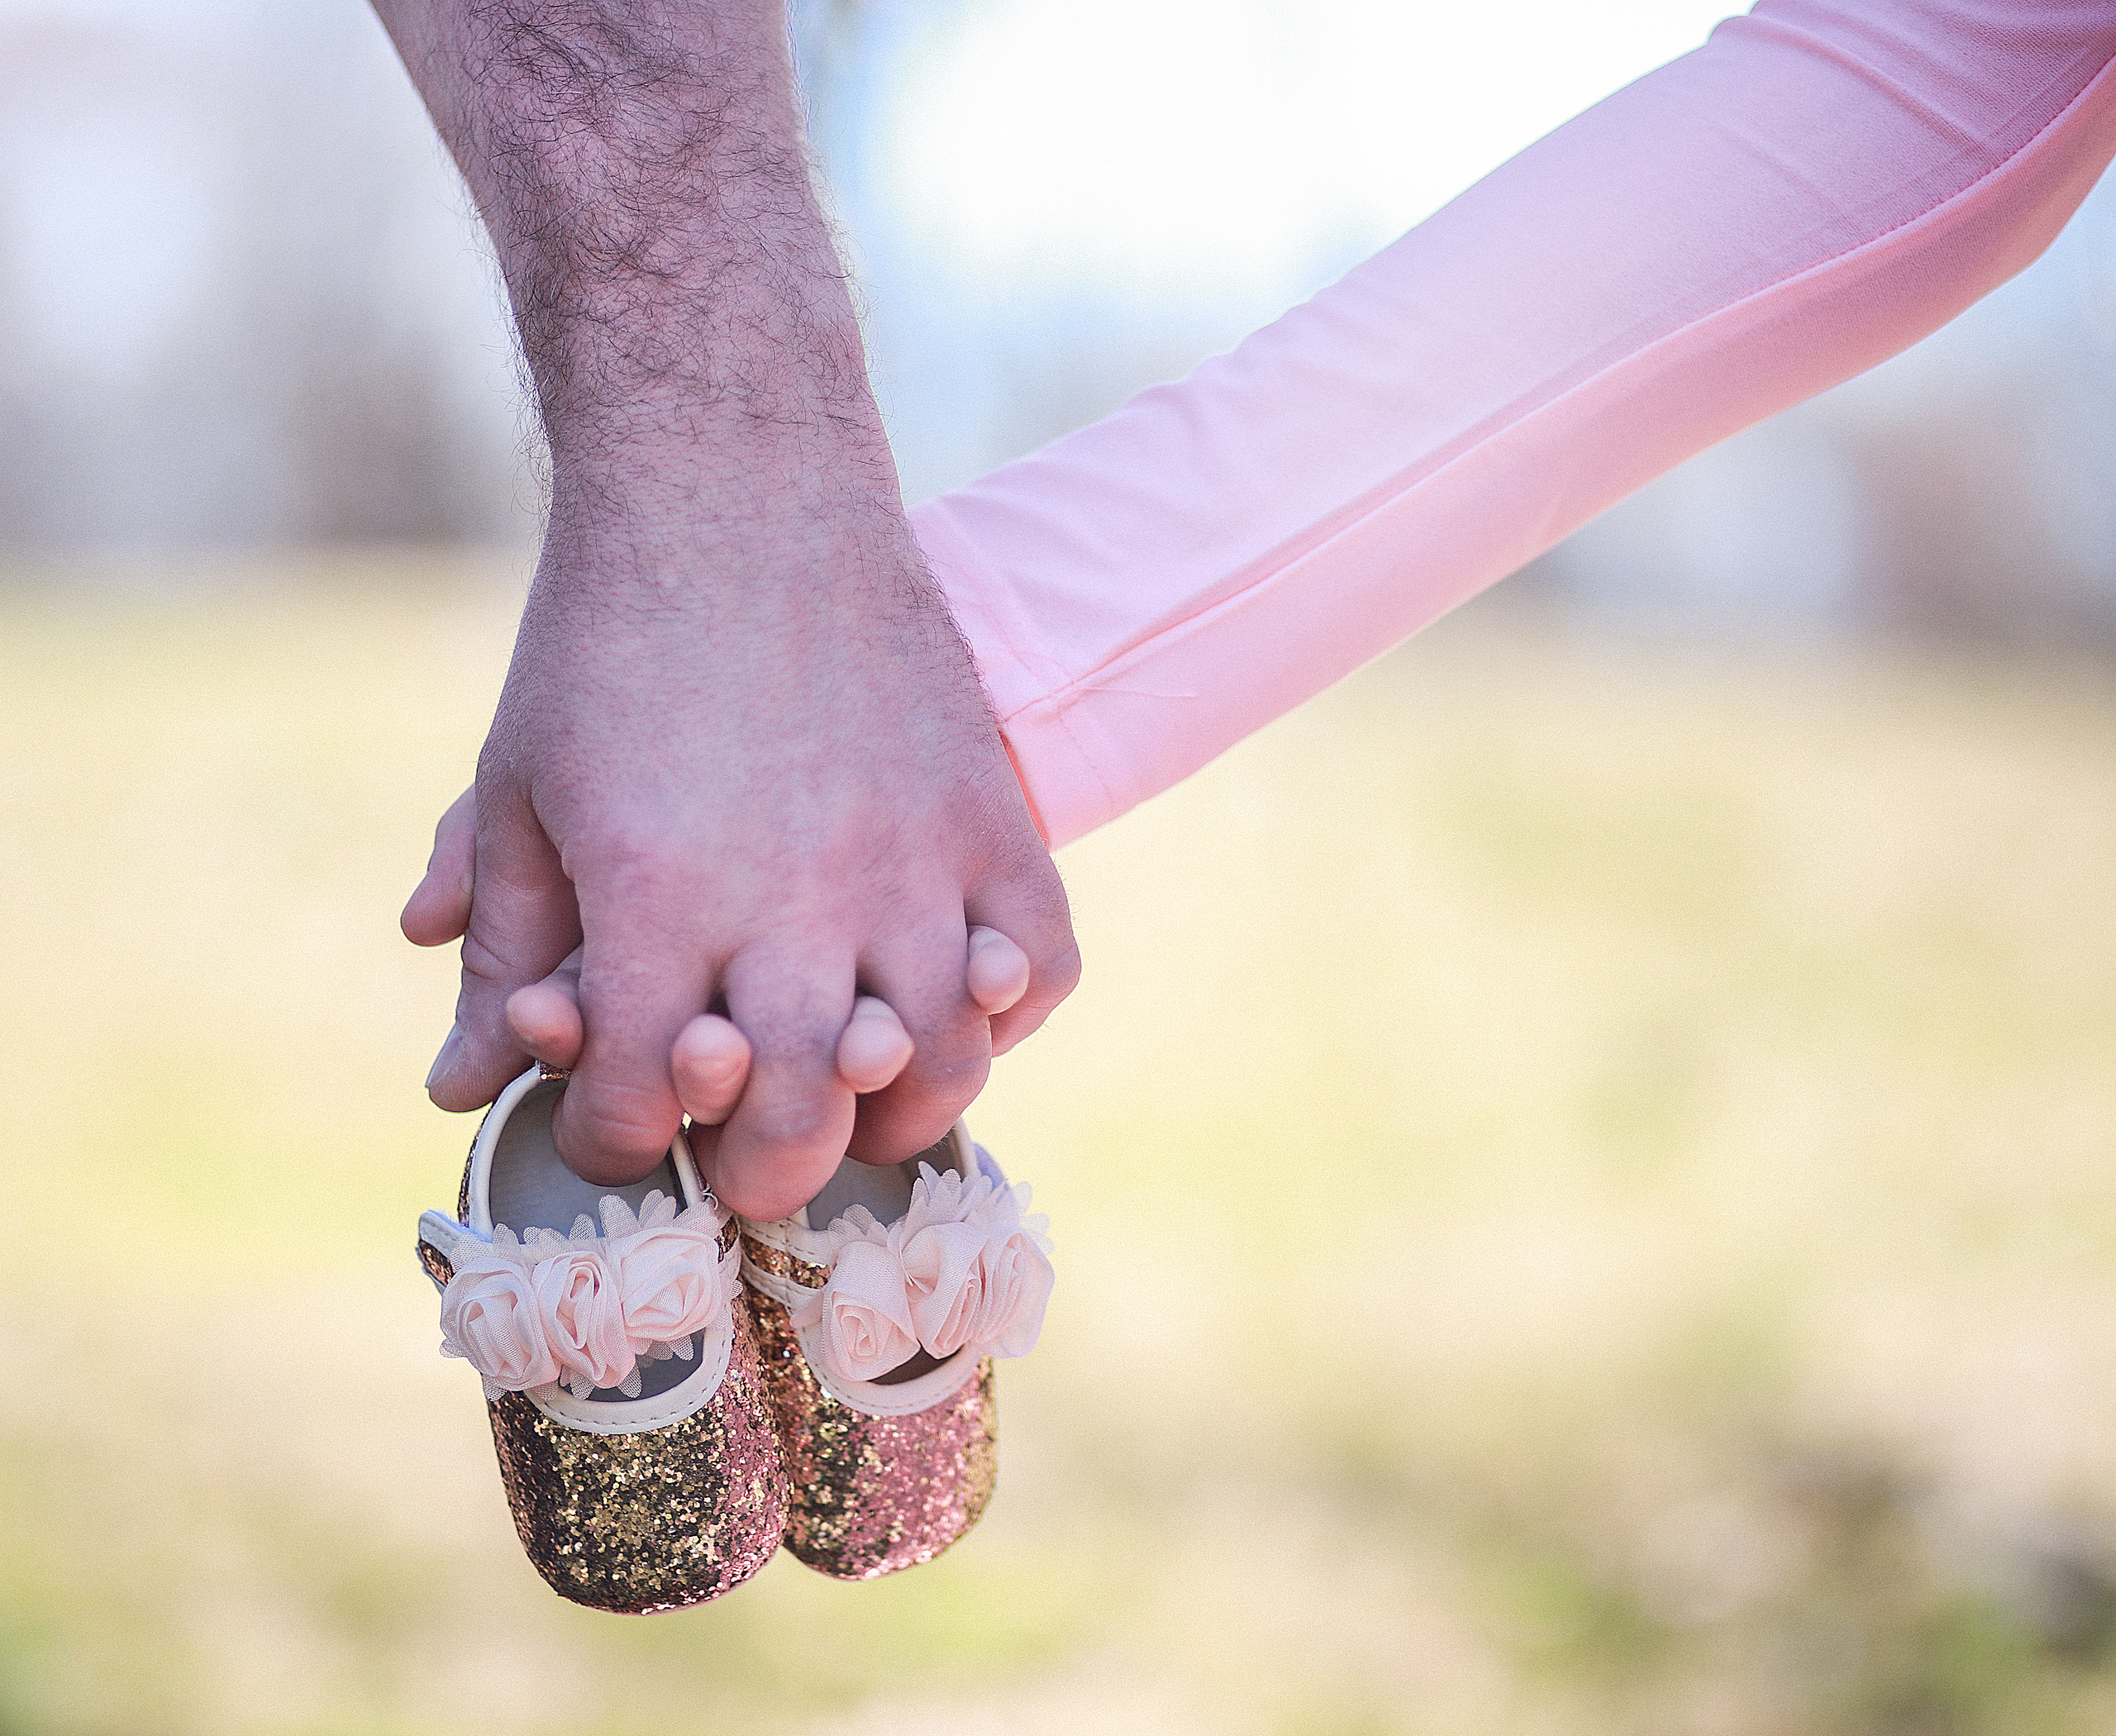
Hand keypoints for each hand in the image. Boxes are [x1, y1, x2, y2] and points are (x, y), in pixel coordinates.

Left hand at [400, 490, 1075, 1220]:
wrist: (735, 485)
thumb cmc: (607, 639)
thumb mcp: (521, 790)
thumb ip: (503, 950)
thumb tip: (457, 1087)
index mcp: (659, 899)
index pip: (643, 1105)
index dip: (617, 1144)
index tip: (618, 1125)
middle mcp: (796, 898)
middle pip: (797, 1117)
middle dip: (755, 1172)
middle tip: (742, 1164)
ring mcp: (913, 858)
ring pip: (939, 1064)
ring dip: (896, 1118)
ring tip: (859, 1105)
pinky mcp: (989, 810)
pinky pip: (1041, 961)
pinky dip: (1008, 1013)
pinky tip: (956, 1006)